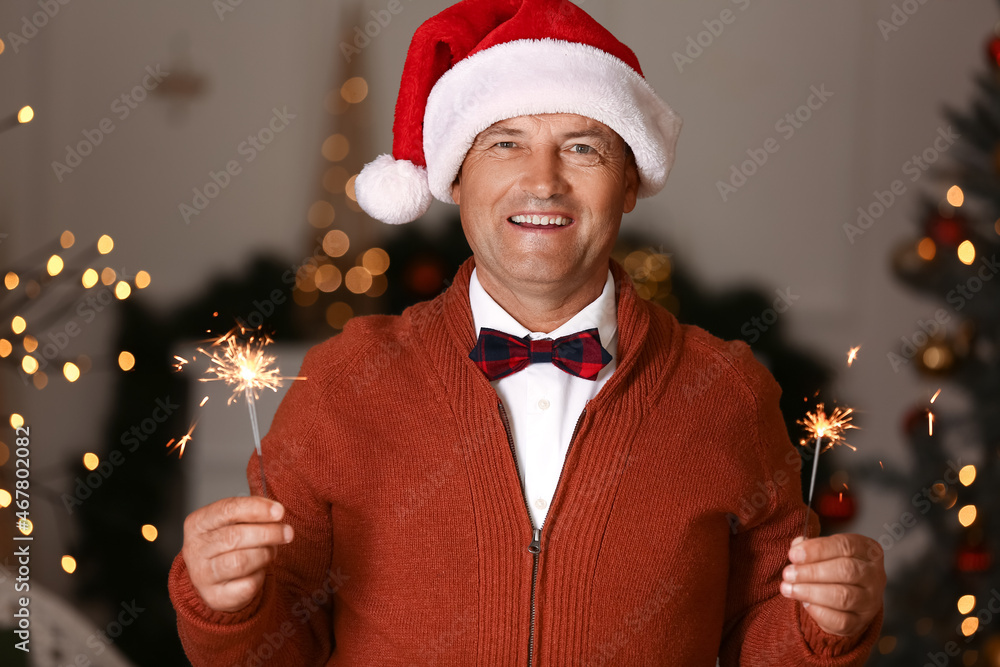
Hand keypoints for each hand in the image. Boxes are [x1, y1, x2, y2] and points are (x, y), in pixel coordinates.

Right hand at [182, 497, 293, 612]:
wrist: (216, 581)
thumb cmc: (229, 545)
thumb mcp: (235, 522)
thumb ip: (252, 513)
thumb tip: (276, 512)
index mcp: (197, 523)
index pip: (227, 509)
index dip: (256, 509)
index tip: (280, 511)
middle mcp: (194, 549)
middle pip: (235, 536)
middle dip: (268, 533)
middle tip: (287, 532)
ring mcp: (201, 575)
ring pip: (240, 562)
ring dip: (265, 554)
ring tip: (273, 551)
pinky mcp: (215, 597)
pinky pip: (246, 585)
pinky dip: (260, 576)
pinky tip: (259, 570)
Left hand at [780, 533, 884, 636]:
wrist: (845, 600)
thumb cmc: (832, 568)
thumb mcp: (824, 551)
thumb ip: (809, 547)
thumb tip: (796, 548)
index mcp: (867, 550)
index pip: (845, 546)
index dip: (817, 550)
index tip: (793, 555)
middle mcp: (875, 575)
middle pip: (846, 570)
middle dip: (811, 572)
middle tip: (788, 574)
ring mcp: (871, 601)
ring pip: (842, 596)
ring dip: (810, 592)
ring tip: (788, 588)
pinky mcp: (861, 622)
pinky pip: (840, 620)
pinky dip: (818, 611)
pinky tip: (804, 603)